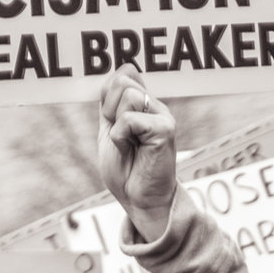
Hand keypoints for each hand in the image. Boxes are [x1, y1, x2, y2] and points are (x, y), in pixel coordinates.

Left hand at [98, 65, 176, 241]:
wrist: (139, 200)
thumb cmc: (126, 170)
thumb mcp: (110, 131)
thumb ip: (111, 105)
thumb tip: (119, 72)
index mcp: (144, 105)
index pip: (124, 75)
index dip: (108, 95)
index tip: (111, 120)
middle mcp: (156, 106)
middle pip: (122, 81)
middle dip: (110, 109)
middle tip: (120, 136)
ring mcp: (163, 116)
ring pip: (127, 96)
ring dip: (116, 124)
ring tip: (127, 143)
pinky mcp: (165, 129)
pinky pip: (129, 119)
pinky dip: (120, 136)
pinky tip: (131, 149)